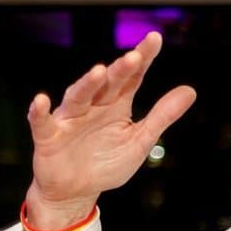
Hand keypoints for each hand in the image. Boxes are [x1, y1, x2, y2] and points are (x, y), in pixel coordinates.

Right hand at [24, 32, 195, 223]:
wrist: (76, 191)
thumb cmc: (107, 163)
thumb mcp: (140, 141)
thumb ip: (162, 116)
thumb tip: (190, 91)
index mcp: (116, 105)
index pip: (131, 77)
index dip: (142, 58)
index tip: (154, 38)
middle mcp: (93, 105)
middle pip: (107, 83)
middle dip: (119, 70)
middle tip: (134, 56)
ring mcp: (69, 119)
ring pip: (78, 96)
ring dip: (87, 84)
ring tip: (99, 71)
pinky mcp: (48, 136)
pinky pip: (42, 122)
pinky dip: (39, 112)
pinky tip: (41, 100)